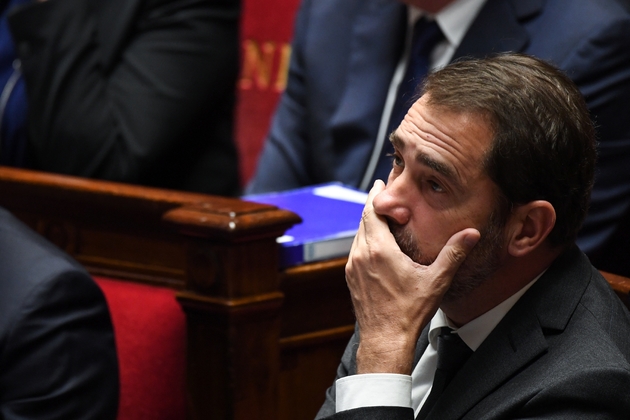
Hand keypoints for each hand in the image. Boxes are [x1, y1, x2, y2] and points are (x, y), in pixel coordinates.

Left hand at [346, 180, 479, 373]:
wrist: (385, 339)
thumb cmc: (409, 312)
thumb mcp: (436, 280)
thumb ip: (453, 254)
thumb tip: (471, 234)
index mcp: (380, 250)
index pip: (372, 212)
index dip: (377, 196)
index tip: (382, 184)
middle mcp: (361, 255)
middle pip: (363, 220)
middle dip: (373, 206)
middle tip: (382, 194)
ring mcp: (352, 267)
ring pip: (357, 235)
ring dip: (367, 223)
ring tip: (380, 216)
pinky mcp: (350, 278)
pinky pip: (355, 250)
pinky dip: (364, 240)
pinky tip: (375, 244)